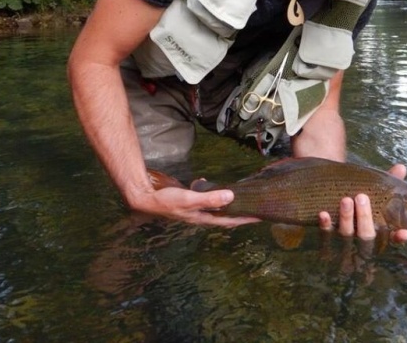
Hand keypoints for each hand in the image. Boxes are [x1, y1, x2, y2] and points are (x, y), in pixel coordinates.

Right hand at [128, 186, 259, 227]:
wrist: (146, 198)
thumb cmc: (167, 201)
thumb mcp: (189, 199)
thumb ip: (209, 198)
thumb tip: (231, 197)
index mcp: (204, 218)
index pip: (230, 220)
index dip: (245, 219)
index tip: (260, 216)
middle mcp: (202, 216)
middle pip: (226, 217)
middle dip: (241, 214)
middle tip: (256, 208)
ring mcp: (196, 210)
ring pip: (218, 209)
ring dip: (229, 205)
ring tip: (242, 199)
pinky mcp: (191, 202)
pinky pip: (207, 199)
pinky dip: (214, 193)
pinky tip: (213, 185)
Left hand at [317, 164, 406, 243]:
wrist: (331, 201)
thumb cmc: (360, 199)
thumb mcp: (374, 192)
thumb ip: (388, 182)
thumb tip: (401, 168)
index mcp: (377, 232)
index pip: (392, 240)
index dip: (398, 238)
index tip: (404, 232)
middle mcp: (362, 242)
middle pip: (366, 236)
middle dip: (365, 217)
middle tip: (362, 197)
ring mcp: (344, 243)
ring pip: (346, 235)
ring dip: (346, 218)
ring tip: (346, 199)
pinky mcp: (327, 240)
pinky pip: (325, 236)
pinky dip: (325, 225)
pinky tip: (323, 214)